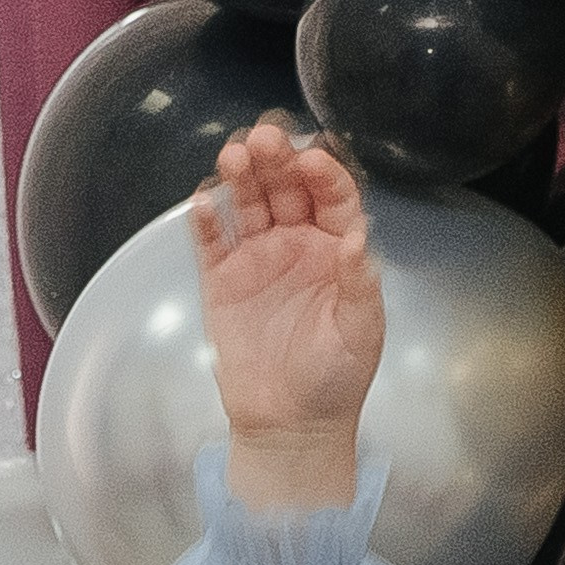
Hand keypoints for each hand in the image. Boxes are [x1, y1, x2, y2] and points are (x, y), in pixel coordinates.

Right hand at [191, 118, 383, 509]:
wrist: (290, 425)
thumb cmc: (336, 379)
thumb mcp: (360, 332)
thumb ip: (359, 283)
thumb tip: (358, 238)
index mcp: (336, 250)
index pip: (333, 198)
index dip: (324, 175)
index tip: (311, 160)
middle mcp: (297, 244)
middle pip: (287, 189)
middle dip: (277, 161)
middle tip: (264, 138)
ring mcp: (257, 259)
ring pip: (248, 205)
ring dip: (241, 179)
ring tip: (233, 156)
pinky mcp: (222, 281)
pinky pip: (213, 243)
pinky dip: (207, 223)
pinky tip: (204, 202)